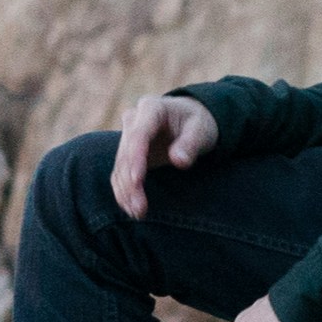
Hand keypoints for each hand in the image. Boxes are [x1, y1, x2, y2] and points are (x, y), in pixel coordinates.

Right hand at [111, 95, 219, 218]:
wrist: (190, 119)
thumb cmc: (198, 123)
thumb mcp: (201, 130)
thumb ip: (190, 144)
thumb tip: (179, 161)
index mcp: (152, 108)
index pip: (138, 134)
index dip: (135, 157)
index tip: (137, 180)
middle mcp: (133, 120)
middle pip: (126, 153)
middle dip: (130, 182)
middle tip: (140, 208)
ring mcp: (127, 136)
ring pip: (120, 166)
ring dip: (125, 190)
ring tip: (137, 213)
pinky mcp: (127, 152)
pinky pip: (120, 172)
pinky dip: (124, 191)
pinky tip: (131, 208)